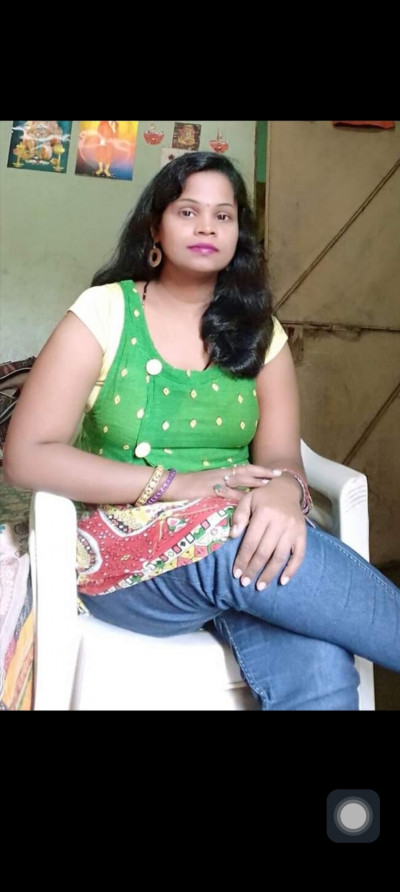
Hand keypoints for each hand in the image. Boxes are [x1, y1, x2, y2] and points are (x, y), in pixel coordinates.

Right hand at [163, 464, 282, 502]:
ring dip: (254, 482)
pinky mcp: (208, 491)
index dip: (259, 470)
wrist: (169, 486)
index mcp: (220, 472)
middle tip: (278, 475)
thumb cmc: (187, 487)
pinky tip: (247, 502)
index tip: (274, 472)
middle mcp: (220, 474)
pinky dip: (237, 498)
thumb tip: (237, 494)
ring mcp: (215, 482)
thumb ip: (222, 487)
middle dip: (262, 473)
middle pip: (245, 471)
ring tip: (268, 485)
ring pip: (238, 480)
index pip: (244, 468)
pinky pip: (225, 494)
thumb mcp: (207, 484)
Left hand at [230, 476, 306, 588]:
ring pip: (280, 556)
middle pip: (265, 551)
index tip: (236, 573)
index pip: (251, 541)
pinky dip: (292, 570)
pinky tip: (283, 581)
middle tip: (245, 583)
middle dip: (254, 569)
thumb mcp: (247, 499)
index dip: (243, 559)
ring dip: (270, 574)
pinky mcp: (303, 535)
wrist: (287, 489)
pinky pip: (299, 555)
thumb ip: (239, 516)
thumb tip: (233, 536)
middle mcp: (280, 522)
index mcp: (264, 513)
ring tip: (260, 586)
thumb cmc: (263, 497)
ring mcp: (293, 529)